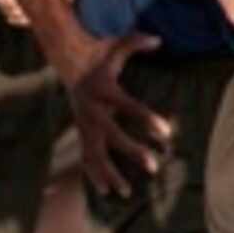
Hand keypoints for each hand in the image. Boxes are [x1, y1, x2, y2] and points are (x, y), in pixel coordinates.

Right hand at [61, 31, 170, 198]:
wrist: (66, 59)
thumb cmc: (98, 54)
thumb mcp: (116, 45)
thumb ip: (136, 42)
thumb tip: (159, 39)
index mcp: (103, 89)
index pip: (128, 105)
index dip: (146, 118)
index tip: (167, 131)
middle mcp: (91, 109)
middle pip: (112, 135)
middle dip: (131, 151)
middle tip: (153, 167)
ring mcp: (83, 122)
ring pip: (95, 152)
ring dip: (109, 173)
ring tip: (126, 193)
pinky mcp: (81, 129)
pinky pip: (86, 156)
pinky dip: (94, 174)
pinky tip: (106, 192)